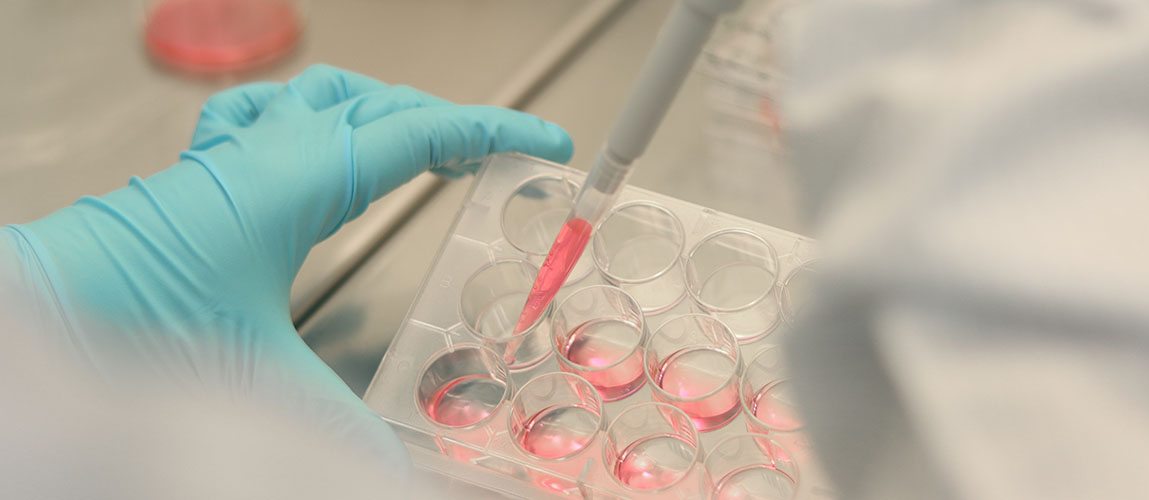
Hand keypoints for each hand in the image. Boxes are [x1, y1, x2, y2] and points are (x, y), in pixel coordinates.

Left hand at [1, 64, 572, 474]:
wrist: (39, 322)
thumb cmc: (128, 331)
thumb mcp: (258, 383)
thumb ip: (341, 431)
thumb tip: (395, 479)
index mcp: (290, 181)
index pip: (415, 133)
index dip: (491, 133)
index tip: (542, 144)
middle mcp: (259, 153)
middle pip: (377, 105)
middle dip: (450, 122)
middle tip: (499, 154)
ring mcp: (224, 159)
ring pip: (321, 97)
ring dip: (386, 111)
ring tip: (427, 140)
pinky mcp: (197, 179)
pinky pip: (269, 119)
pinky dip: (319, 121)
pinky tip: (319, 148)